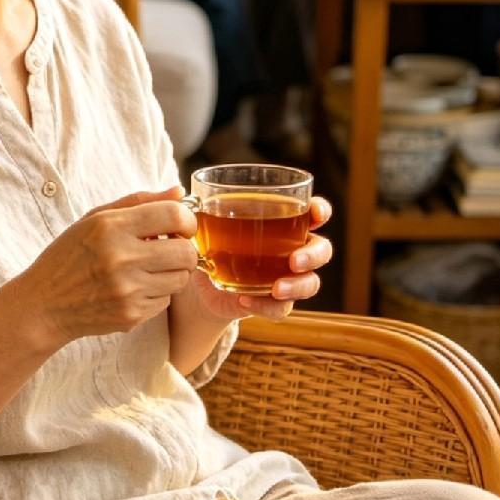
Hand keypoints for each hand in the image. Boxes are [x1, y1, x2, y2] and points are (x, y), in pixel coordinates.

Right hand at [19, 189, 197, 344]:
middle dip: (184, 249)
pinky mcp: (130, 316)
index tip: (180, 225)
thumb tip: (180, 191)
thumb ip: (140, 201)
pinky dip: (156, 293)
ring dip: (172, 272)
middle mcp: (121, 258)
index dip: (187, 220)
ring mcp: (127, 291)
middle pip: (186, 252)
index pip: (174, 215)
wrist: (44, 304)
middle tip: (170, 248)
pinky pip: (165, 301)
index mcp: (111, 227)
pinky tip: (134, 288)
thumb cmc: (70, 256)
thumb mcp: (95, 218)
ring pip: (181, 278)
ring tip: (149, 268)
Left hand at [187, 197, 333, 322]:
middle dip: (313, 254)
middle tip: (294, 260)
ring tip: (276, 288)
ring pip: (310, 283)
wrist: (197, 286)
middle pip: (321, 249)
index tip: (314, 212)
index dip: (320, 210)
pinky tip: (244, 299)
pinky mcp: (272, 302)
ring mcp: (286, 278)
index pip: (313, 212)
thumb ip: (191, 207)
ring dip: (298, 286)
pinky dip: (266, 305)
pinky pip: (281, 308)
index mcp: (281, 221)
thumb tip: (178, 191)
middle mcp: (292, 249)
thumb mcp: (199, 224)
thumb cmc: (206, 243)